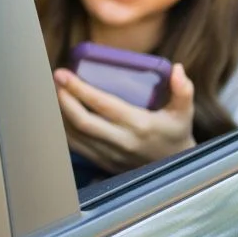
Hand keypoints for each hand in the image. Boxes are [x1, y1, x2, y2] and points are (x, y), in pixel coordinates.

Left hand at [53, 63, 196, 174]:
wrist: (173, 168)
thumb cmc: (175, 133)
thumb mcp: (184, 113)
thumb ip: (183, 91)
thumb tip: (177, 68)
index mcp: (139, 125)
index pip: (103, 105)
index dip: (80, 89)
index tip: (63, 74)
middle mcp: (121, 141)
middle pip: (82, 122)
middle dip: (63, 100)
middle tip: (55, 80)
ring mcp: (109, 155)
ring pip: (74, 135)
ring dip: (60, 113)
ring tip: (53, 92)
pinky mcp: (101, 162)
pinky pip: (75, 146)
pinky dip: (62, 128)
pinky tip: (59, 112)